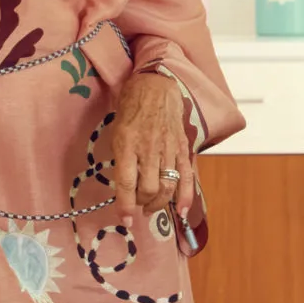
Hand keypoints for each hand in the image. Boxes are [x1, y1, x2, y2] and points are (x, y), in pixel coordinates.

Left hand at [111, 70, 193, 216]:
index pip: (126, 182)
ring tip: (150, 208)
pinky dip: (185, 196)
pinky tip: (182, 211)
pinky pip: (186, 175)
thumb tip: (123, 183)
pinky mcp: (183, 147)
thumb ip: (121, 155)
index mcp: (127, 143)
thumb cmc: (131, 104)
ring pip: (166, 185)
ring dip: (158, 203)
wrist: (156, 83)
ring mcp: (168, 148)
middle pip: (148, 188)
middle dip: (141, 204)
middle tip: (137, 208)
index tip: (124, 219)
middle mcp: (148, 148)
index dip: (125, 205)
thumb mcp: (116, 129)